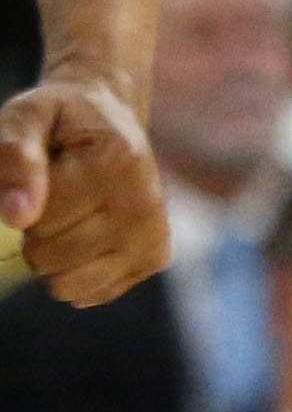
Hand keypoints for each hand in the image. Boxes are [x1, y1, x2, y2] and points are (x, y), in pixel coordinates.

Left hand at [0, 74, 169, 303]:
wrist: (110, 117)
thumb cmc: (58, 118)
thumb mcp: (24, 119)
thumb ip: (15, 159)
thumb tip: (18, 217)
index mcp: (117, 162)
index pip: (41, 219)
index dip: (22, 203)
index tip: (40, 173)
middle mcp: (146, 202)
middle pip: (52, 256)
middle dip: (34, 235)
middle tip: (50, 199)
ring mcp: (154, 234)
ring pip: (71, 286)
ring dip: (52, 260)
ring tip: (65, 222)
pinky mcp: (156, 257)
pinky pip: (93, 293)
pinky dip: (75, 275)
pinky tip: (83, 241)